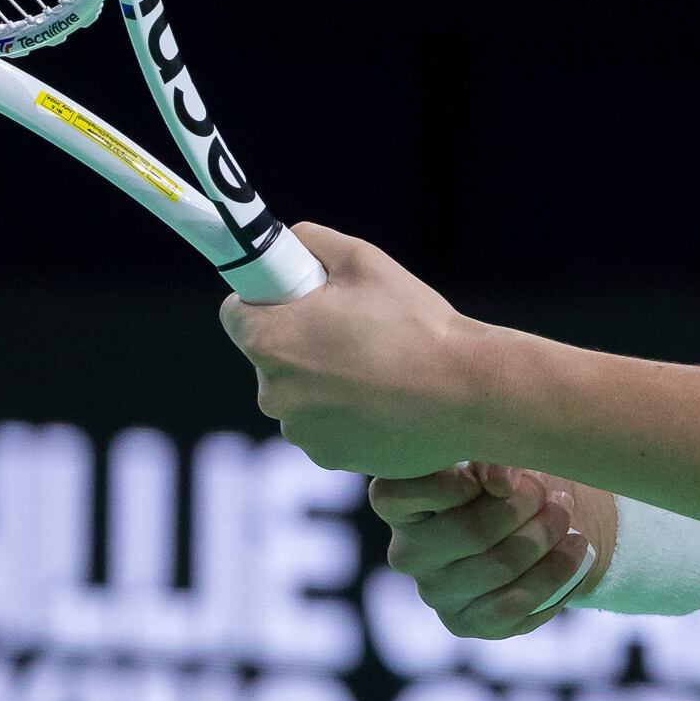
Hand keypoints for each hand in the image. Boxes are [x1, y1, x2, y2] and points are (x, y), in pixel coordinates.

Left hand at [219, 224, 497, 476]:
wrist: (465, 393)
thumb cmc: (414, 324)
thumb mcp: (362, 260)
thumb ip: (310, 242)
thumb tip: (289, 244)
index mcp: (271, 340)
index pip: (234, 313)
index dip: (264, 299)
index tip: (295, 297)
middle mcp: (273, 393)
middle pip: (268, 355)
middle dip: (298, 340)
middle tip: (349, 328)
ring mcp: (301, 432)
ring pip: (298, 393)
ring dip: (321, 380)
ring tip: (376, 367)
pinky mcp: (328, 458)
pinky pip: (323, 425)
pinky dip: (344, 413)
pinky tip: (384, 398)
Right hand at [368, 464, 605, 639]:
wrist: (542, 519)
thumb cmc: (509, 475)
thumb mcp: (499, 449)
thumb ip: (491, 453)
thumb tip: (499, 482)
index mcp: (398, 502)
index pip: (394, 494)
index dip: (451, 483)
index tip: (500, 476)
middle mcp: (407, 551)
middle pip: (468, 532)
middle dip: (525, 510)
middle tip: (555, 495)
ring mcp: (434, 591)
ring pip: (498, 568)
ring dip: (545, 540)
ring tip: (568, 516)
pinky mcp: (465, 623)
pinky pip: (513, 606)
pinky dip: (554, 575)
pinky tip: (576, 551)